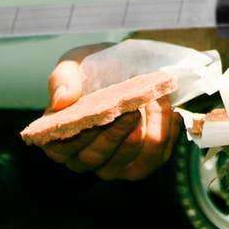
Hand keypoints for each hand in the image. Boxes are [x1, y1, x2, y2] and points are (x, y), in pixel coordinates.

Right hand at [40, 43, 183, 180]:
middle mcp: (83, 159)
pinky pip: (157, 158)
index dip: (81, 136)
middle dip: (117, 134)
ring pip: (131, 164)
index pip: (62, 149)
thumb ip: (62, 78)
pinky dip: (166, 133)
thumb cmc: (95, 68)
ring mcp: (114, 166)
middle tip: (133, 109)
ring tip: (155, 102)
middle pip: (97, 159)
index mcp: (59, 137)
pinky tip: (169, 111)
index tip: (101, 115)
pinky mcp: (142, 164)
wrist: (129, 66)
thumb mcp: (74, 62)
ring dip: (148, 131)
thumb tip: (60, 101)